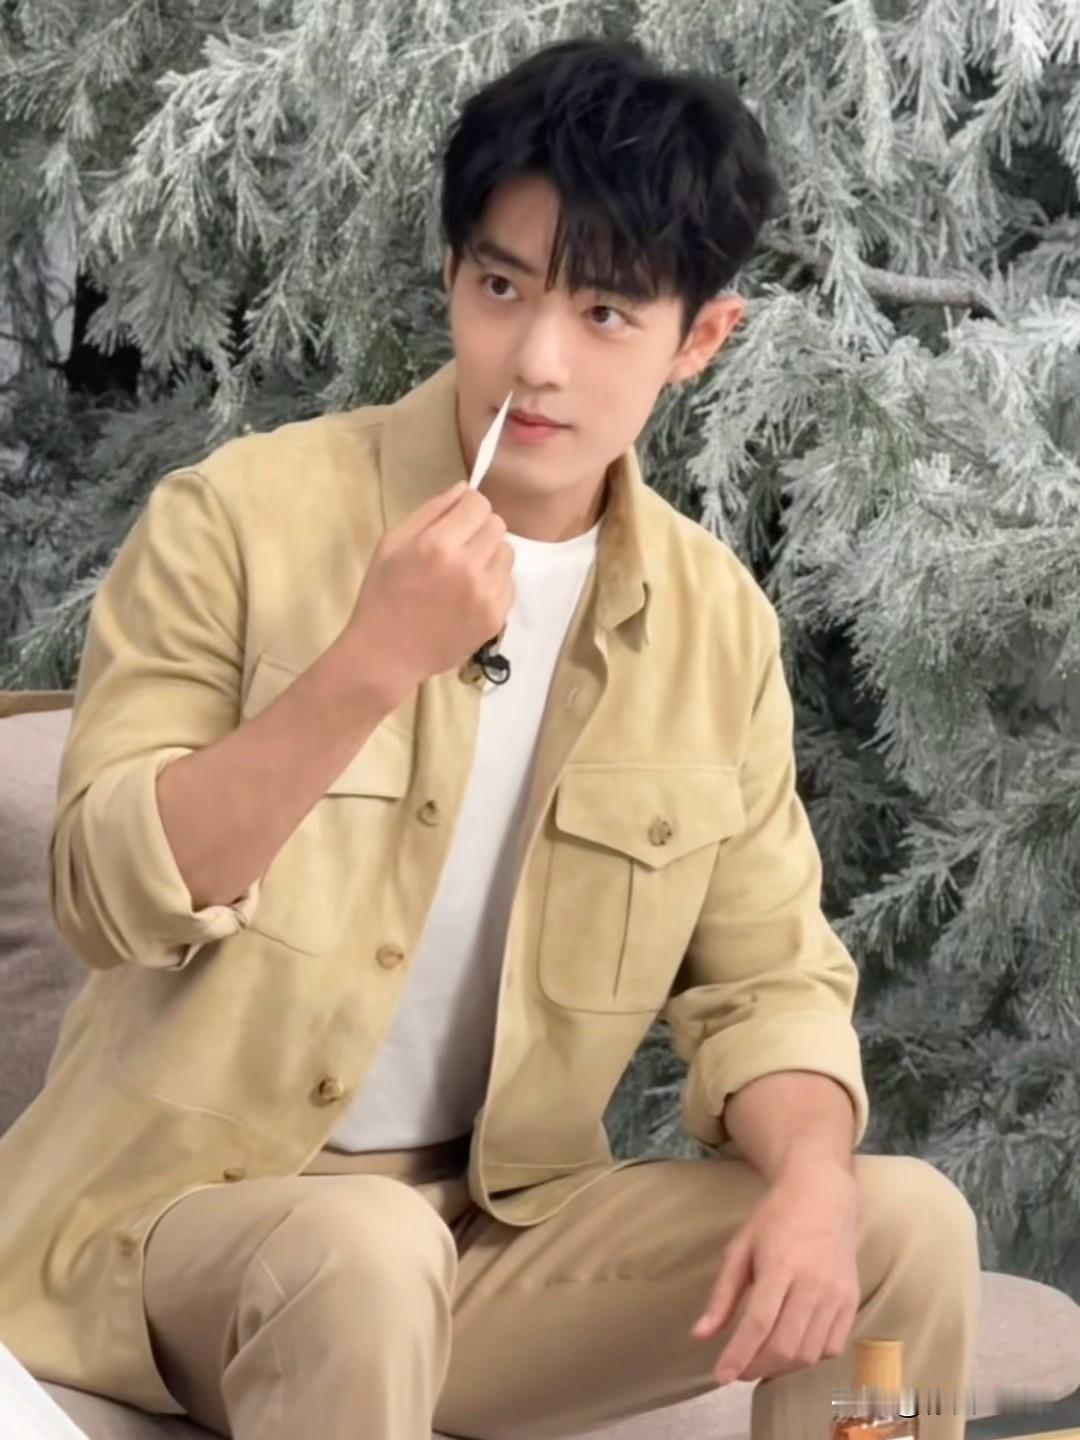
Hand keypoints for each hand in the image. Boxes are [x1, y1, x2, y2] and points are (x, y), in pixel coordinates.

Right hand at [343, 481, 513, 701]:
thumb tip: (465, 489)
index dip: (467, 507)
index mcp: (438, 544)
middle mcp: (469, 567)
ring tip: (464, 572)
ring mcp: (486, 595)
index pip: (479, 503)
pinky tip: (469, 594)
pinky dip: (493, 582)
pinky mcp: (496, 617)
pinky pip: (509, 582)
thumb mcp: (392, 543)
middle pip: (497, 524)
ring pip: (507, 552)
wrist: (388, 653)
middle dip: (479, 529)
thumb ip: (431, 511)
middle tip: (458, 547)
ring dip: (489, 554)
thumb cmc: (383, 593)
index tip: (456, 520)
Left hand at [691, 1161, 860, 1385]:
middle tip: (738, 1370)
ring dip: (782, 1367)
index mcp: (780, 1266)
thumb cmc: (775, 1218)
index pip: (758, 1323)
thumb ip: (722, 1294)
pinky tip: (791, 1347)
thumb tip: (700, 1335)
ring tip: (761, 1360)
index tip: (721, 1376)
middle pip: (786, 1345)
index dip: (738, 1355)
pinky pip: (832, 1346)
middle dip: (757, 1367)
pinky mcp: (852, 1301)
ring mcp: (837, 1295)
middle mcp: (813, 1284)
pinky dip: (809, 1357)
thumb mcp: (740, 1247)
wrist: (823, 1196)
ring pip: (809, 1353)